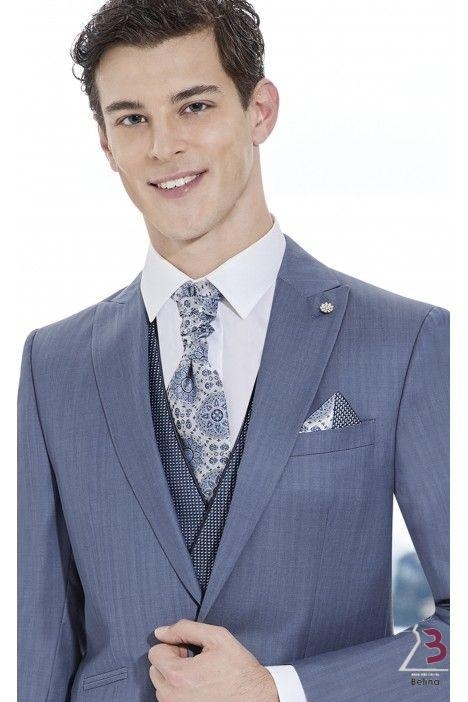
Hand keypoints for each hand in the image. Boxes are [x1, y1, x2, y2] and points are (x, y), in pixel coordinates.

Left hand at [148, 619, 278, 700]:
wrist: (255, 697)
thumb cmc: (238, 667)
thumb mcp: (216, 637)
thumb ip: (185, 629)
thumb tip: (160, 631)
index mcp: (178, 675)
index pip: (155, 653)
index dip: (173, 646)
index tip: (189, 650)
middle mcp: (172, 697)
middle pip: (155, 670)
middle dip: (171, 661)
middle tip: (193, 661)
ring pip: (161, 686)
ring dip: (173, 677)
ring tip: (197, 675)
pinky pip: (169, 699)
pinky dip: (178, 691)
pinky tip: (198, 686)